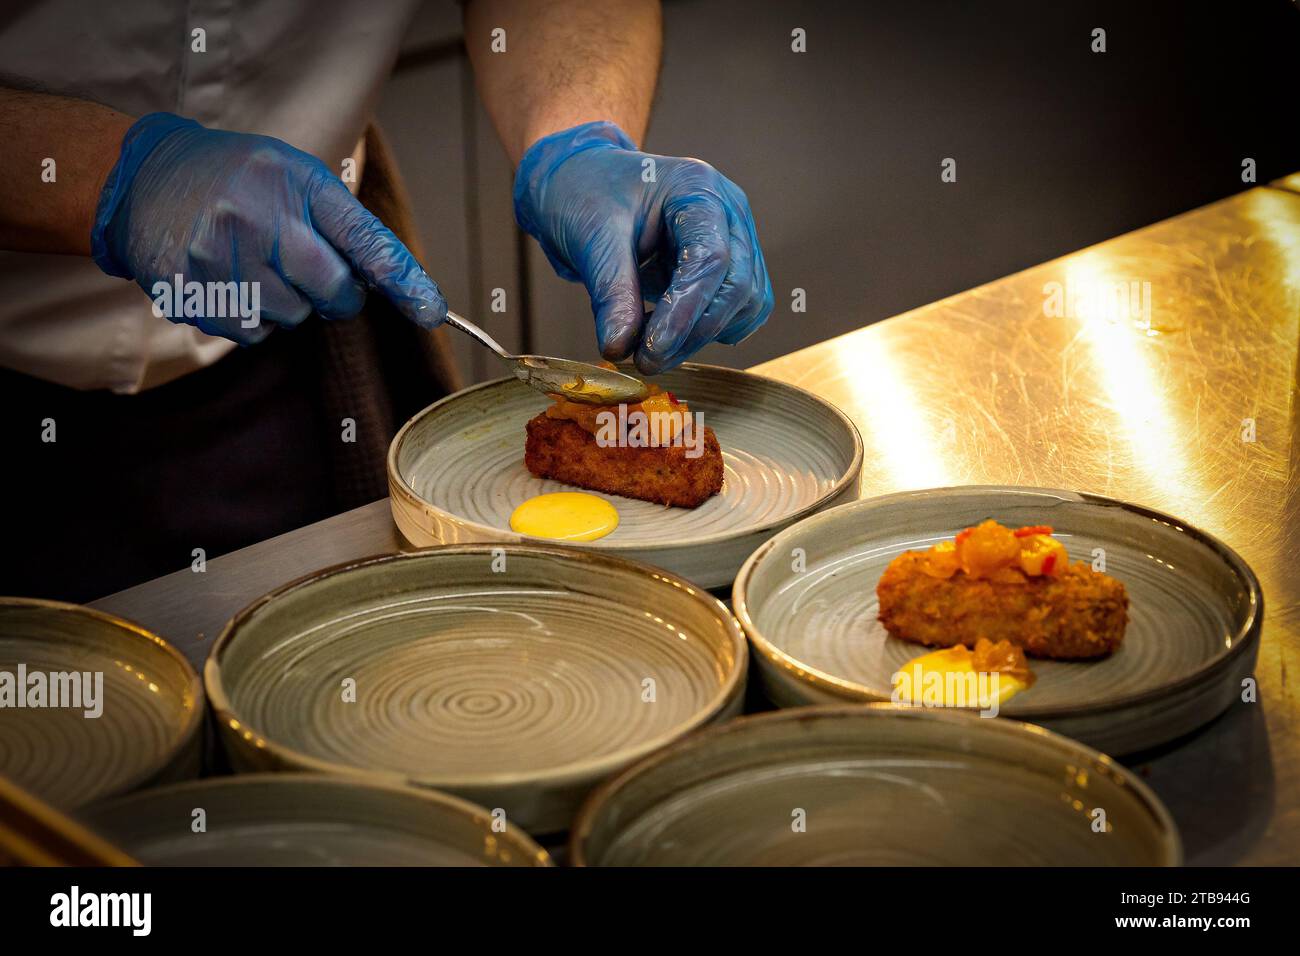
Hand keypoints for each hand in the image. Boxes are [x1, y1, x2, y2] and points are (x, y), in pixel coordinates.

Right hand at [90, 112, 445, 343]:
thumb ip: (342, 225)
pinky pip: (252, 333)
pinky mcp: (193, 291)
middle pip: (333, 292)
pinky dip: (251, 316)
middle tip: (309, 268)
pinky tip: (229, 278)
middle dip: (335, 294)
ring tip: (253, 261)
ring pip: (293, 317)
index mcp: (296, 183)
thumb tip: (395, 285)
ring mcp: (222, 257)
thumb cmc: (237, 179)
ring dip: (286, 302)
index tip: (433, 311)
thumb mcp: (294, 176)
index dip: (404, 281)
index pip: (365, 240)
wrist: (144, 179)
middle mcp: (259, 217)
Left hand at [514, 122, 772, 373]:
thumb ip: (611, 293)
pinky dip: (705, 331)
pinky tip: (664, 331)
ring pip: (745, 304)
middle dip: (693, 332)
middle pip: (738, 285)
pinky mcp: (729, 267)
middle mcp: (728, 212)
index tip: (652, 351)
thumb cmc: (586, 195)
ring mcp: (735, 238)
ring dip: (701, 336)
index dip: (686, 312)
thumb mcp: (591, 238)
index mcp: (697, 187)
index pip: (711, 258)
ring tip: (647, 345)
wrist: (582, 183)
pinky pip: (737, 311)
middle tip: (644, 361)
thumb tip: (618, 348)